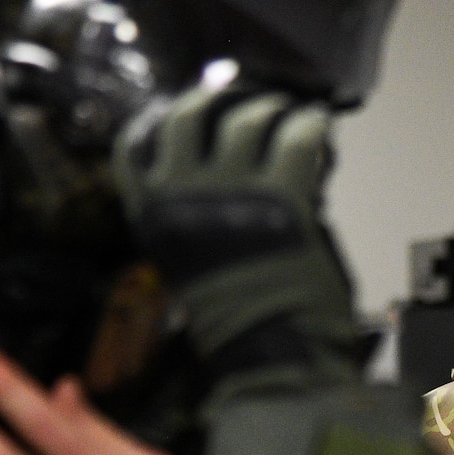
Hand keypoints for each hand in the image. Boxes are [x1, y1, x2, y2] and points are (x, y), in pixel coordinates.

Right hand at [117, 86, 354, 365]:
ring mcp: (233, 191)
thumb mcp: (192, 263)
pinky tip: (319, 129)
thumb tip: (236, 164)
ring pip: (248, 117)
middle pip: (188, 114)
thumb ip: (200, 212)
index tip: (184, 105)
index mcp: (153, 217)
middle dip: (219, 97)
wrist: (271, 357)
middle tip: (244, 97)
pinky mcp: (283, 195)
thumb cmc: (239, 323)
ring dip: (274, 110)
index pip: (134, 145)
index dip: (161, 116)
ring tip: (290, 116)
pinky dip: (312, 126)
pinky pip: (298, 135)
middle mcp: (184, 195)